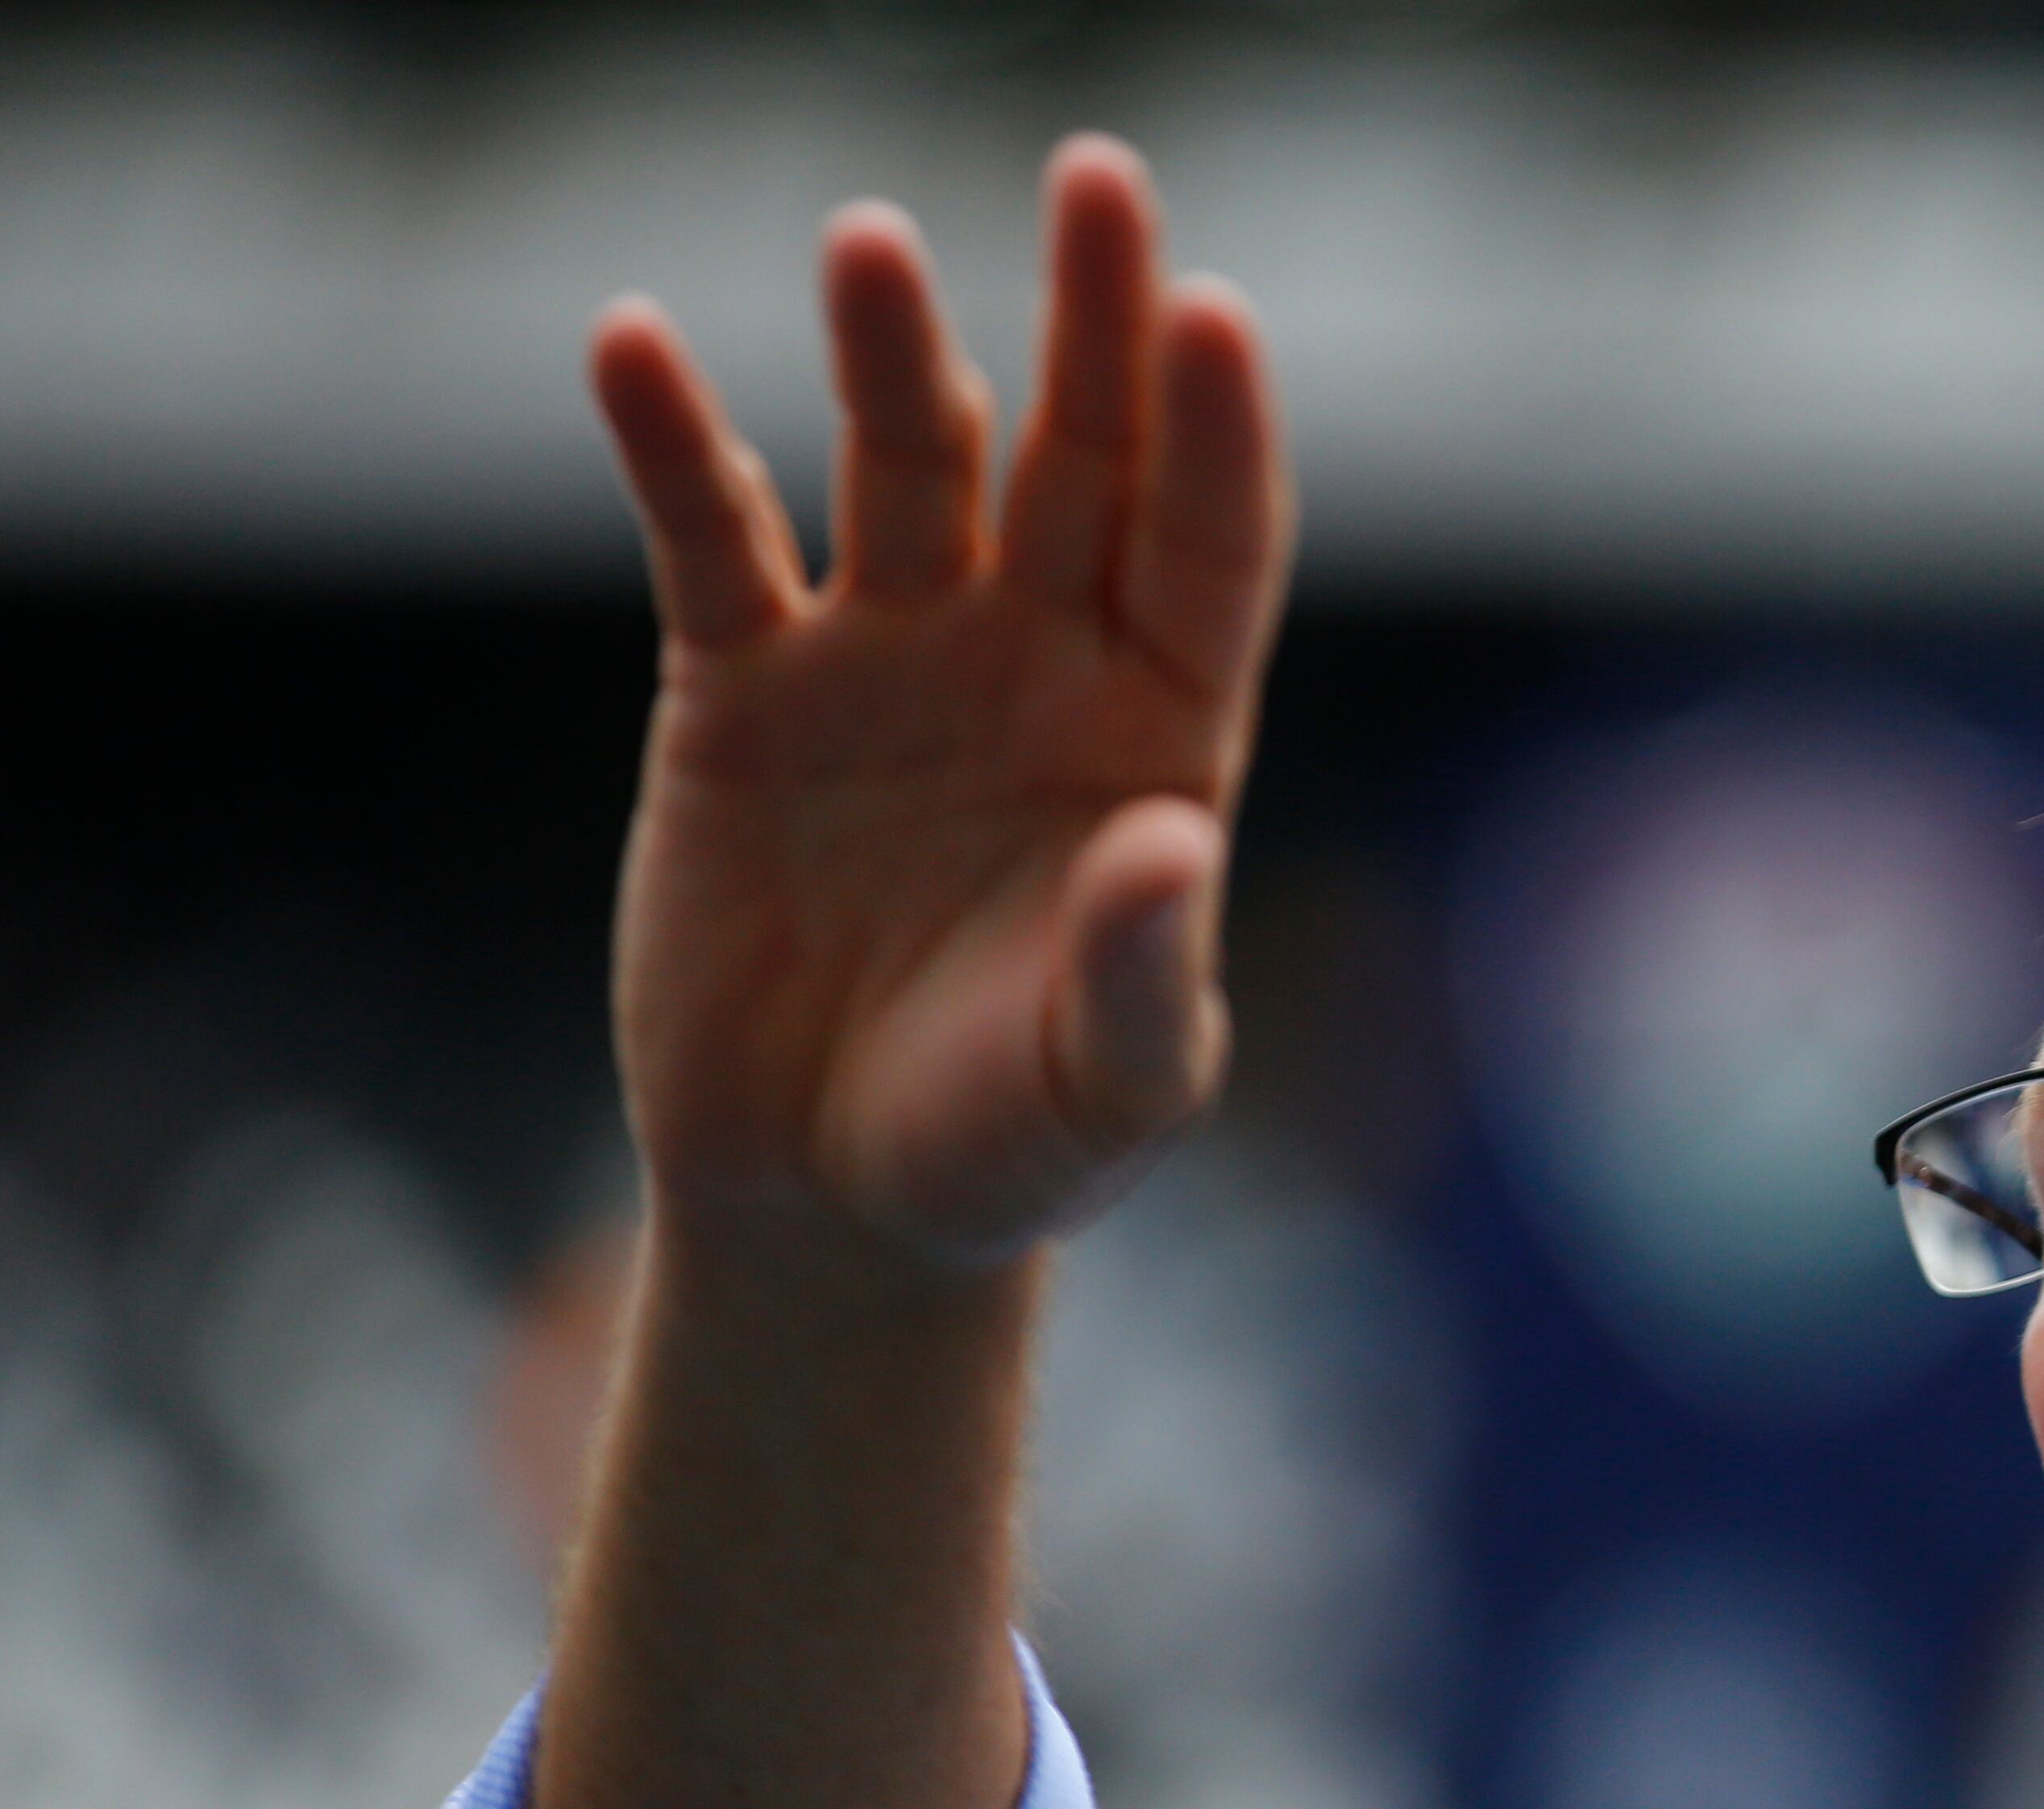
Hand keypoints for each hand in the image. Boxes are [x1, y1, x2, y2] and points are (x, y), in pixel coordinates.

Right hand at [592, 134, 1291, 1268]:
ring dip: (897, 355)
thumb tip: (1171, 842)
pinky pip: (713, 542)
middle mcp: (1039, 664)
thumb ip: (1146, 973)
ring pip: (909, 466)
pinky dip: (675, 447)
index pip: (1207, 549)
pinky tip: (636, 348)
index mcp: (1161, 736)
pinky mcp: (741, 692)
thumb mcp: (1106, 1089)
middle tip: (1103, 179)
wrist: (833, 1204)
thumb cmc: (1007, 1147)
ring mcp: (890, 662)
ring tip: (872, 245)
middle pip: (1082, 457)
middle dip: (1096, 321)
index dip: (1217, 436)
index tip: (1218, 317)